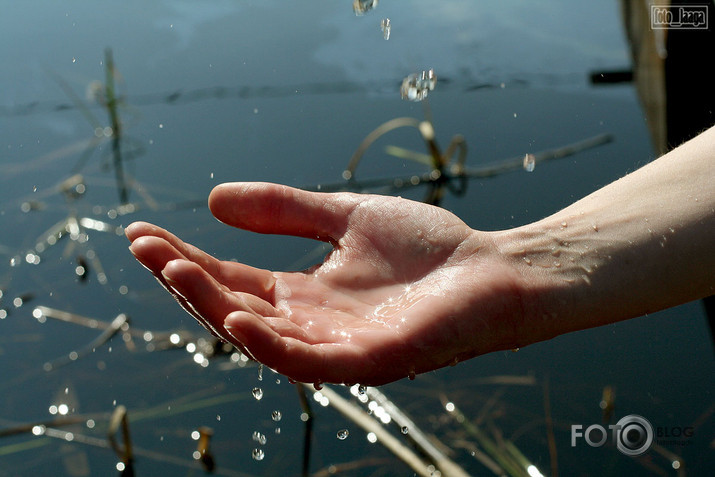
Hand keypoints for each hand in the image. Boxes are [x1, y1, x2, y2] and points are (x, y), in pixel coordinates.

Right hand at [126, 183, 524, 384]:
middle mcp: (310, 325)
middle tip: (144, 247)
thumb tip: (212, 199)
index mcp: (303, 294)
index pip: (231, 280)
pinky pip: (307, 361)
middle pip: (232, 308)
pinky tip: (236, 315)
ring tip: (175, 270)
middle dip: (185, 282)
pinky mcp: (368, 360)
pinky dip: (269, 344)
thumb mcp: (344, 216)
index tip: (142, 232)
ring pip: (259, 336)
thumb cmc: (427, 248)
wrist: (494, 270)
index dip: (187, 260)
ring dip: (213, 307)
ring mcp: (336, 346)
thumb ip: (285, 210)